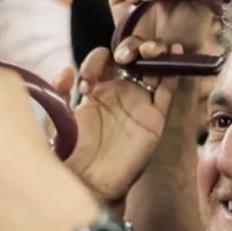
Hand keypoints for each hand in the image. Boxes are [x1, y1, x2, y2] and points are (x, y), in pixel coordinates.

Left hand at [59, 46, 180, 205]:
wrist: (89, 183)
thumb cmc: (70, 154)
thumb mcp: (57, 119)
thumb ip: (60, 92)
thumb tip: (67, 69)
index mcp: (95, 91)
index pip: (102, 61)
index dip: (99, 59)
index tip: (90, 75)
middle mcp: (119, 93)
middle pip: (132, 58)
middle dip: (131, 47)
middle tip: (125, 55)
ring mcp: (139, 103)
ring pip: (153, 68)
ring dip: (155, 52)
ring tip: (150, 50)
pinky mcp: (156, 117)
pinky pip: (168, 90)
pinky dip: (174, 70)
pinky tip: (174, 54)